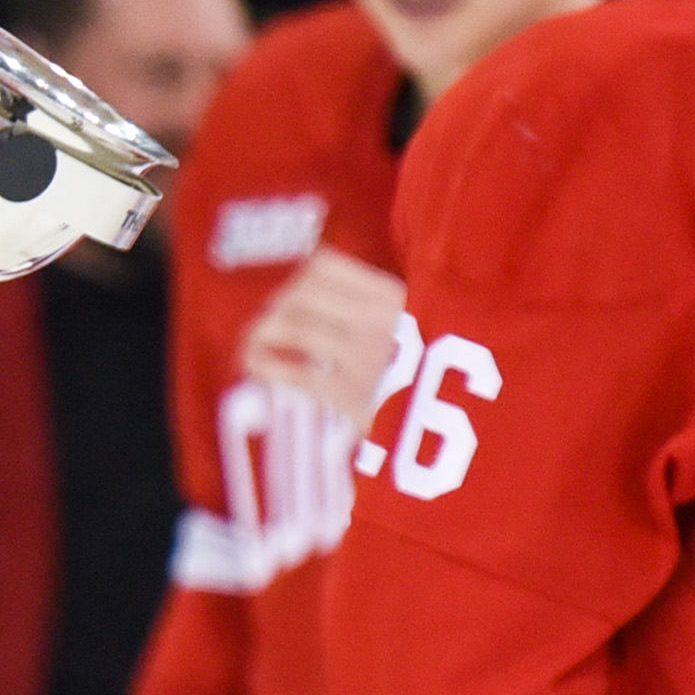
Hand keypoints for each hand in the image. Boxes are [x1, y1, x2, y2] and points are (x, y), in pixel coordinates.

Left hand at [241, 248, 407, 423]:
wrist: (445, 428)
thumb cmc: (420, 382)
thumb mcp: (409, 330)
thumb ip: (362, 310)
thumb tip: (293, 298)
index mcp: (394, 298)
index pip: (323, 266)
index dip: (293, 282)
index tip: (286, 301)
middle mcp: (381, 321)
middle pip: (301, 294)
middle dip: (273, 309)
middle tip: (262, 329)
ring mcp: (368, 358)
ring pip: (294, 327)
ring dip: (260, 335)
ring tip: (249, 348)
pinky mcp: (355, 398)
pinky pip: (295, 373)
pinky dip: (265, 367)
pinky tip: (256, 369)